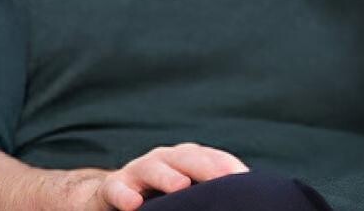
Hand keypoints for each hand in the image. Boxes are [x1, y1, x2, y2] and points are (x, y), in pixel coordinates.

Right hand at [92, 144, 247, 210]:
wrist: (117, 197)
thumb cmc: (163, 197)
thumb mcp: (191, 193)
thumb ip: (213, 194)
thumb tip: (250, 205)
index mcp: (187, 160)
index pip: (213, 157)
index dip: (228, 166)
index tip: (246, 179)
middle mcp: (163, 160)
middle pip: (186, 158)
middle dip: (204, 166)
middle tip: (223, 179)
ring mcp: (136, 172)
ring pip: (151, 168)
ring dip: (165, 176)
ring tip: (180, 186)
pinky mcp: (113, 188)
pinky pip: (117, 189)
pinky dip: (124, 195)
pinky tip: (133, 204)